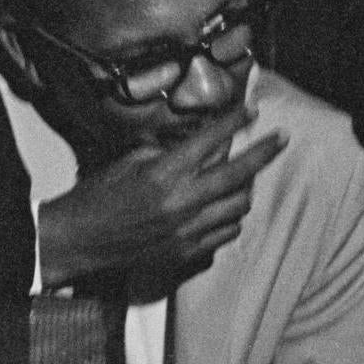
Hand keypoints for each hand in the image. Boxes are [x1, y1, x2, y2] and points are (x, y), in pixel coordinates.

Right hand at [37, 109, 284, 289]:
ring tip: (246, 176)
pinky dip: (231, 217)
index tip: (253, 110)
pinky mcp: (186, 253)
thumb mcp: (127, 161)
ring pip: (238, 207)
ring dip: (246, 188)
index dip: (235, 122)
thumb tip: (194, 145)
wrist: (81, 241)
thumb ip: (164, 152)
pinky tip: (226, 208)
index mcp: (164, 173)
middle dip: (264, 153)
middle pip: (238, 175)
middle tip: (282, 139)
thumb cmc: (98, 194)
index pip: (210, 141)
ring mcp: (187, 231)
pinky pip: (225, 233)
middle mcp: (182, 202)